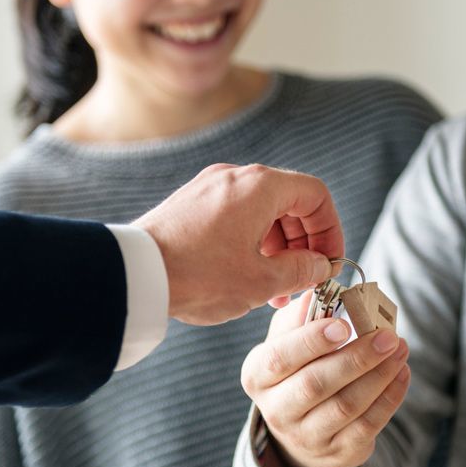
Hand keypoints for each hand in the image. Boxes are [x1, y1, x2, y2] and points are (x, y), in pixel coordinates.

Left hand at [133, 164, 344, 325]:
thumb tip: (319, 266)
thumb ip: (301, 271)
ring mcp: (210, 187)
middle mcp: (236, 177)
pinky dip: (251, 242)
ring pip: (261, 211)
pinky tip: (247, 277)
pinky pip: (235, 217)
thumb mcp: (262, 282)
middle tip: (304, 280)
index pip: (315, 195)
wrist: (135, 275)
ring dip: (277, 247)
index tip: (329, 262)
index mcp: (260, 186)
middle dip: (303, 243)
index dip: (330, 230)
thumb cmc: (199, 276)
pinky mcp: (191, 204)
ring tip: (276, 289)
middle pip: (289, 202)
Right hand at [240, 294, 409, 466]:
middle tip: (388, 336)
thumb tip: (318, 290)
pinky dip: (389, 397)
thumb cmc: (296, 372)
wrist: (301, 431)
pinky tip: (401, 372)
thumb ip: (300, 316)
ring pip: (346, 406)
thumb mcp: (287, 342)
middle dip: (357, 358)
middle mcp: (276, 410)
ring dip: (379, 375)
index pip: (279, 358)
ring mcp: (306, 436)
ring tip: (400, 348)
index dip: (311, 341)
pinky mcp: (337, 452)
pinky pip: (368, 425)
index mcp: (258, 376)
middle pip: (316, 384)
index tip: (344, 324)